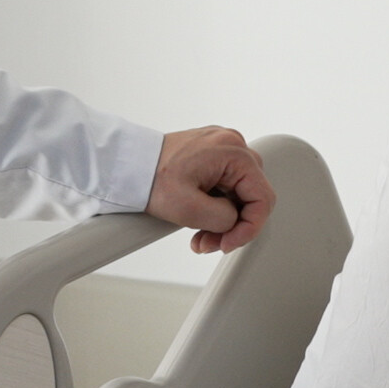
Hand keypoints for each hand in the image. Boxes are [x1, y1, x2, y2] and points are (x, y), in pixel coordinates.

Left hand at [149, 126, 271, 252]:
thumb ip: (224, 219)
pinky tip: (198, 217)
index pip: (262, 199)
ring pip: (238, 193)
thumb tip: (235, 221)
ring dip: (223, 219)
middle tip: (210, 242)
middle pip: (251, 197)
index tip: (229, 244)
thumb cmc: (148, 178)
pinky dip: (215, 205)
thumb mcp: (188, 209)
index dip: (250, 228)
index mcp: (232, 152)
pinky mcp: (211, 154)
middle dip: (233, 226)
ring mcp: (221, 147)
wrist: (126, 164)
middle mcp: (231, 144)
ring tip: (199, 234)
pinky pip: (225, 185)